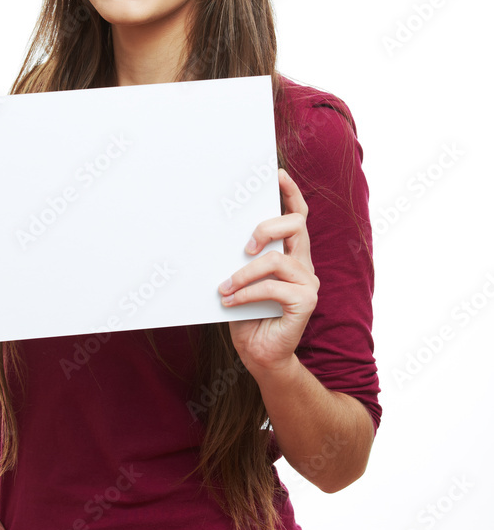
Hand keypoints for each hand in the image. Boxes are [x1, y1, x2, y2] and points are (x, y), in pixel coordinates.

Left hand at [216, 168, 318, 379]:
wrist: (261, 355)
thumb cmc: (248, 317)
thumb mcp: (240, 282)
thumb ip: (241, 260)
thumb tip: (220, 235)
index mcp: (292, 256)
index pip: (298, 216)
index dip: (291, 193)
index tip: (277, 174)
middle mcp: (304, 265)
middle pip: (296, 225)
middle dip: (266, 226)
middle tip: (244, 246)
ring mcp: (308, 283)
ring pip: (276, 259)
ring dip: (244, 273)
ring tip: (225, 288)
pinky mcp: (306, 301)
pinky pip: (273, 287)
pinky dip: (246, 293)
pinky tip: (230, 302)